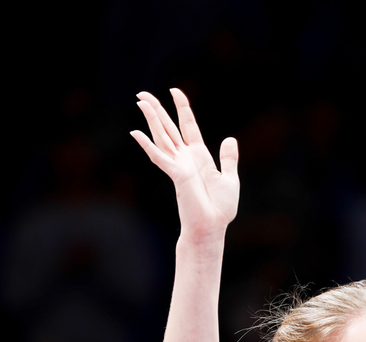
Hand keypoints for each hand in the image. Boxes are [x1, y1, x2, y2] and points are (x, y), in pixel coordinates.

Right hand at [131, 88, 238, 240]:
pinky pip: (159, 156)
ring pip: (162, 136)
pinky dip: (148, 145)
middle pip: (168, 127)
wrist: (212, 226)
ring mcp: (178, 165)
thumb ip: (228, 159)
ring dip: (151, 119)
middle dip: (157, 109)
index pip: (188, 125)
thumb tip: (230, 138)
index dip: (182, 107)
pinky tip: (136, 133)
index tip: (174, 91)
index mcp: (199, 156)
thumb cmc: (219, 208)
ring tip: (141, 102)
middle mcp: (185, 158)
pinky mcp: (176, 174)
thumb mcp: (229, 179)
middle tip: (142, 93)